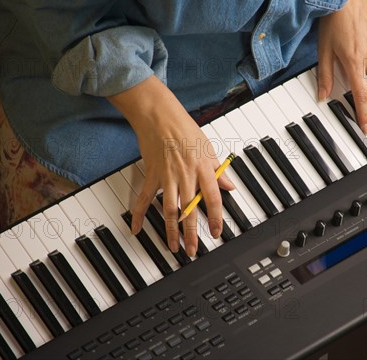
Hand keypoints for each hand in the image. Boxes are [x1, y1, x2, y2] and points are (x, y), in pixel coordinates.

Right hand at [107, 76, 234, 256]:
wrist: (160, 117)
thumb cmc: (185, 130)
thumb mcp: (209, 149)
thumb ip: (219, 171)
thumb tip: (230, 186)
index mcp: (203, 169)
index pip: (212, 199)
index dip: (215, 218)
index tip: (216, 233)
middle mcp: (186, 176)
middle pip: (189, 210)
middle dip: (191, 234)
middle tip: (192, 250)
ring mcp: (167, 177)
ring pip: (169, 210)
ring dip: (171, 231)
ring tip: (173, 246)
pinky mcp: (152, 175)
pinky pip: (144, 198)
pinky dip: (138, 214)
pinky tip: (136, 228)